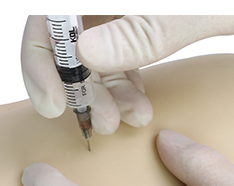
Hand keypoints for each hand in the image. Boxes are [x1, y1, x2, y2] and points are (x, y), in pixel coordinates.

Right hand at [21, 16, 233, 133]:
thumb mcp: (194, 8)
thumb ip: (141, 30)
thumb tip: (84, 55)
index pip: (46, 16)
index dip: (39, 61)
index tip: (54, 106)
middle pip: (64, 37)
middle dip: (78, 86)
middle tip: (101, 125)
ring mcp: (121, 8)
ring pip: (92, 51)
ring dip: (104, 92)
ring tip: (125, 123)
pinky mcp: (141, 20)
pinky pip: (120, 54)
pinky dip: (125, 84)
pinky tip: (139, 112)